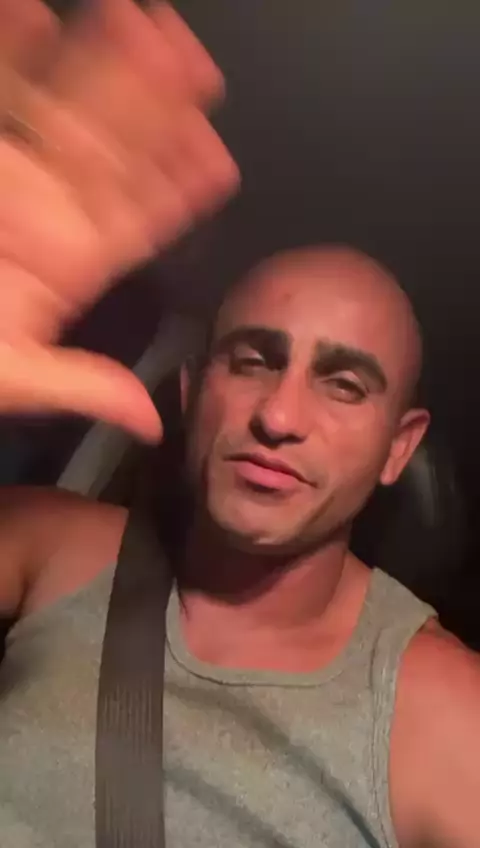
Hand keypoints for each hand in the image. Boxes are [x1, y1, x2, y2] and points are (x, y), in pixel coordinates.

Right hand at [0, 0, 238, 439]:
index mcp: (65, 265)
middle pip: (109, 152)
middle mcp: (41, 212)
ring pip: (58, 109)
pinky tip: (37, 17)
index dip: (178, 190)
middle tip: (199, 67)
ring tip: (143, 24)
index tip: (216, 158)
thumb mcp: (5, 377)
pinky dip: (10, 55)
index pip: (136, 222)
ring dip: (98, 67)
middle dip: (154, 109)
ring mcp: (1, 175)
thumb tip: (148, 421)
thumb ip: (75, 386)